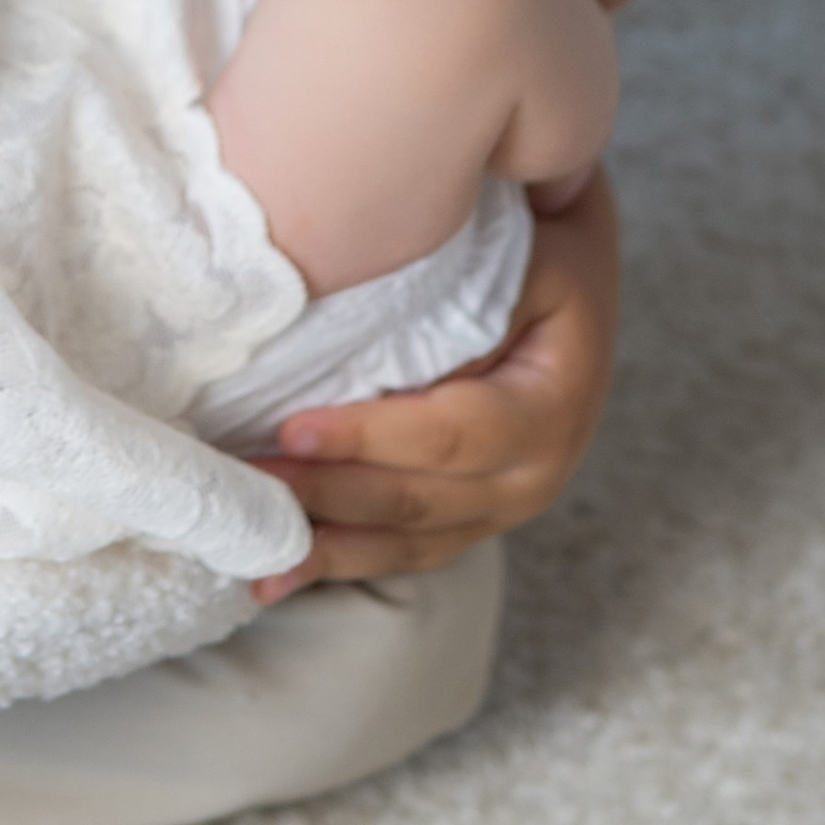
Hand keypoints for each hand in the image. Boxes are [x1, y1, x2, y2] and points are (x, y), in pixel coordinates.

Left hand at [245, 167, 619, 594]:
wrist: (576, 271)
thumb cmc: (539, 250)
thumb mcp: (525, 253)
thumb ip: (461, 288)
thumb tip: (367, 307)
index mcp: (551, 405)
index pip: (451, 434)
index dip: (370, 438)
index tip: (293, 432)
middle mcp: (536, 471)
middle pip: (420, 499)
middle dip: (329, 497)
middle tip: (248, 485)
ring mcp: (504, 504)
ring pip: (409, 541)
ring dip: (328, 549)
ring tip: (256, 555)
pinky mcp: (472, 517)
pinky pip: (406, 551)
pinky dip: (343, 560)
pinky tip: (279, 575)